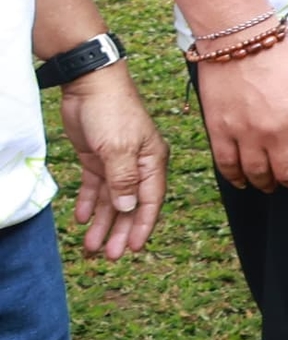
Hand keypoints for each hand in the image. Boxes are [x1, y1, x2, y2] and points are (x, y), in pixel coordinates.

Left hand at [55, 67, 165, 256]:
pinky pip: (95, 187)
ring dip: (103, 223)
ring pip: (111, 200)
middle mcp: (136, 165)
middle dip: (120, 232)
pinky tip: (83, 219)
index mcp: (151, 162)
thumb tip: (128, 209)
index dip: (142, 226)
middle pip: (130, 206)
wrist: (90, 83)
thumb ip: (124, 180)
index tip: (133, 248)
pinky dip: (90, 204)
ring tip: (92, 246)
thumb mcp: (119, 148)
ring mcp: (116, 162)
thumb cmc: (113, 110)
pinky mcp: (96, 157)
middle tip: (109, 256)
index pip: (150, 201)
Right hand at [199, 36, 287, 191]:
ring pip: (258, 175)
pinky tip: (244, 181)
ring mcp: (245, 134)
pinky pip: (227, 166)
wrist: (241, 41)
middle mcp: (276, 133)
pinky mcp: (220, 132)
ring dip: (267, 183)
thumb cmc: (283, 58)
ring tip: (271, 184)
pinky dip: (236, 178)